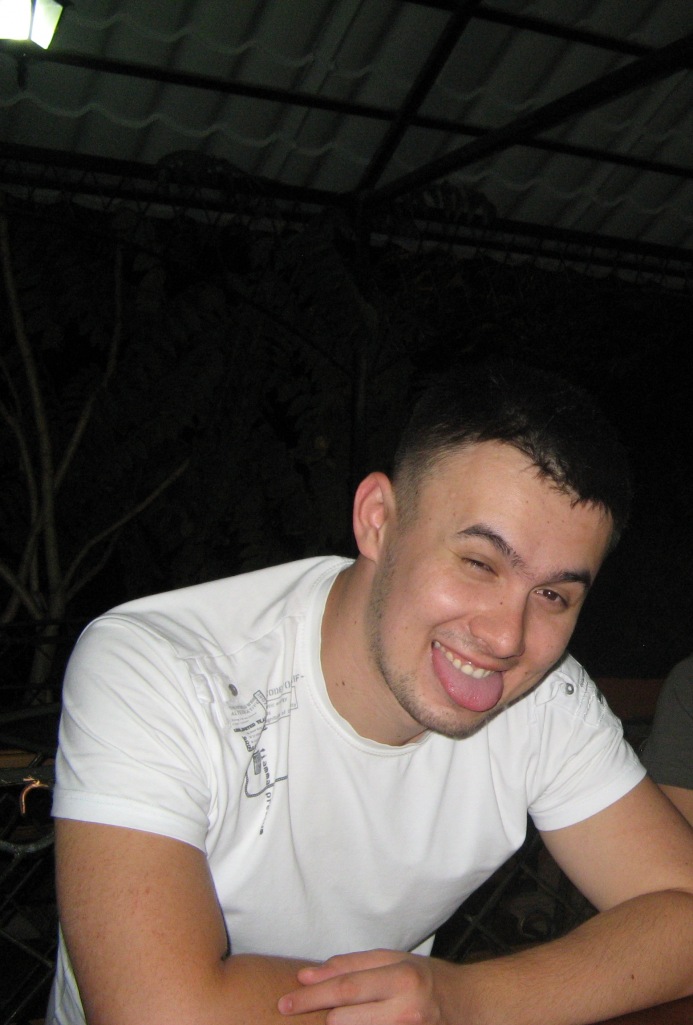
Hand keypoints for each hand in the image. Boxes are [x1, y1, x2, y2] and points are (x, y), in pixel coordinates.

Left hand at [277, 948, 461, 1024]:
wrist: (469, 1007)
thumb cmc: (427, 979)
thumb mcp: (395, 960)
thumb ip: (352, 965)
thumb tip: (309, 974)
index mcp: (401, 978)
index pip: (345, 988)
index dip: (310, 995)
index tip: (285, 999)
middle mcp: (405, 1010)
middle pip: (343, 1018)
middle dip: (316, 1013)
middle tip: (292, 1008)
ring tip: (331, 1017)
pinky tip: (349, 1023)